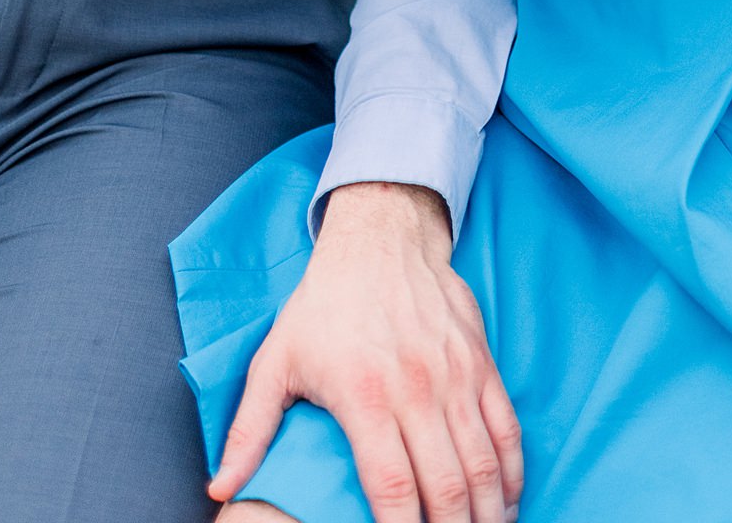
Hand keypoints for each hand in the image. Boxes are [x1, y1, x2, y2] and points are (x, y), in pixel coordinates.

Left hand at [211, 183, 521, 522]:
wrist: (380, 237)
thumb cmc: (323, 303)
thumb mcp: (275, 361)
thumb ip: (249, 430)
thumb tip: (218, 489)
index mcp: (364, 396)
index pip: (391, 488)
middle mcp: (415, 389)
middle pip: (446, 486)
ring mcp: (454, 375)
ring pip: (484, 462)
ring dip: (488, 512)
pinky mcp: (480, 361)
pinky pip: (508, 427)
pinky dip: (513, 471)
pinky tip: (508, 499)